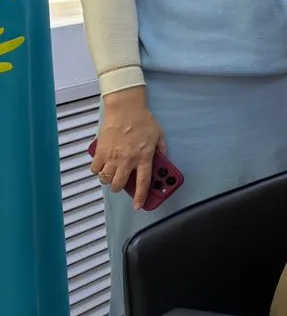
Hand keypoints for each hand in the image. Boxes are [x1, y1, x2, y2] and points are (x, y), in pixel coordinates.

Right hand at [92, 88, 165, 208]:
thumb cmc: (143, 120)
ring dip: (108, 179)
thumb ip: (162, 149)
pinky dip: (97, 170)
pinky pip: (95, 169)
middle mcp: (128, 160)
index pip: (143, 182)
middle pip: (119, 184)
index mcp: (144, 157)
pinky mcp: (100, 152)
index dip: (140, 197)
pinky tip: (101, 165)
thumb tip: (162, 159)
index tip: (138, 206)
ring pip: (106, 179)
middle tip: (120, 182)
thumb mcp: (159, 135)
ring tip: (111, 173)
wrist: (125, 109)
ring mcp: (112, 156)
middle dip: (119, 187)